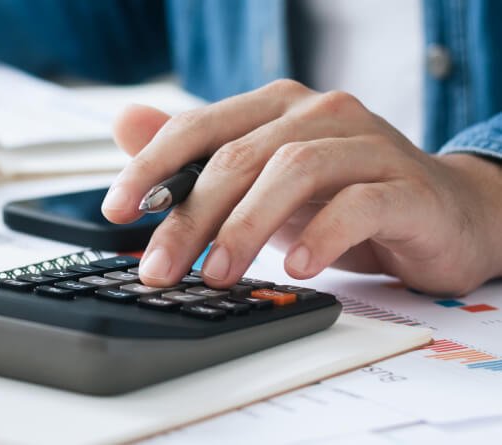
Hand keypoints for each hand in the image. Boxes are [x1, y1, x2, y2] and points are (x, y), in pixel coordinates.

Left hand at [101, 79, 501, 295]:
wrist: (443, 214)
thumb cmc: (341, 197)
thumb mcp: (258, 182)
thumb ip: (195, 156)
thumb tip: (124, 123)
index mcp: (275, 107)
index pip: (199, 126)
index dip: (151, 166)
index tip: (115, 210)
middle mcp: (320, 114)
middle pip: (238, 158)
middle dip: (190, 218)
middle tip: (160, 268)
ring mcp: (367, 145)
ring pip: (293, 171)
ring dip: (246, 227)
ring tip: (219, 273)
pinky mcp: (405, 187)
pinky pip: (357, 204)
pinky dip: (321, 237)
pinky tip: (296, 268)